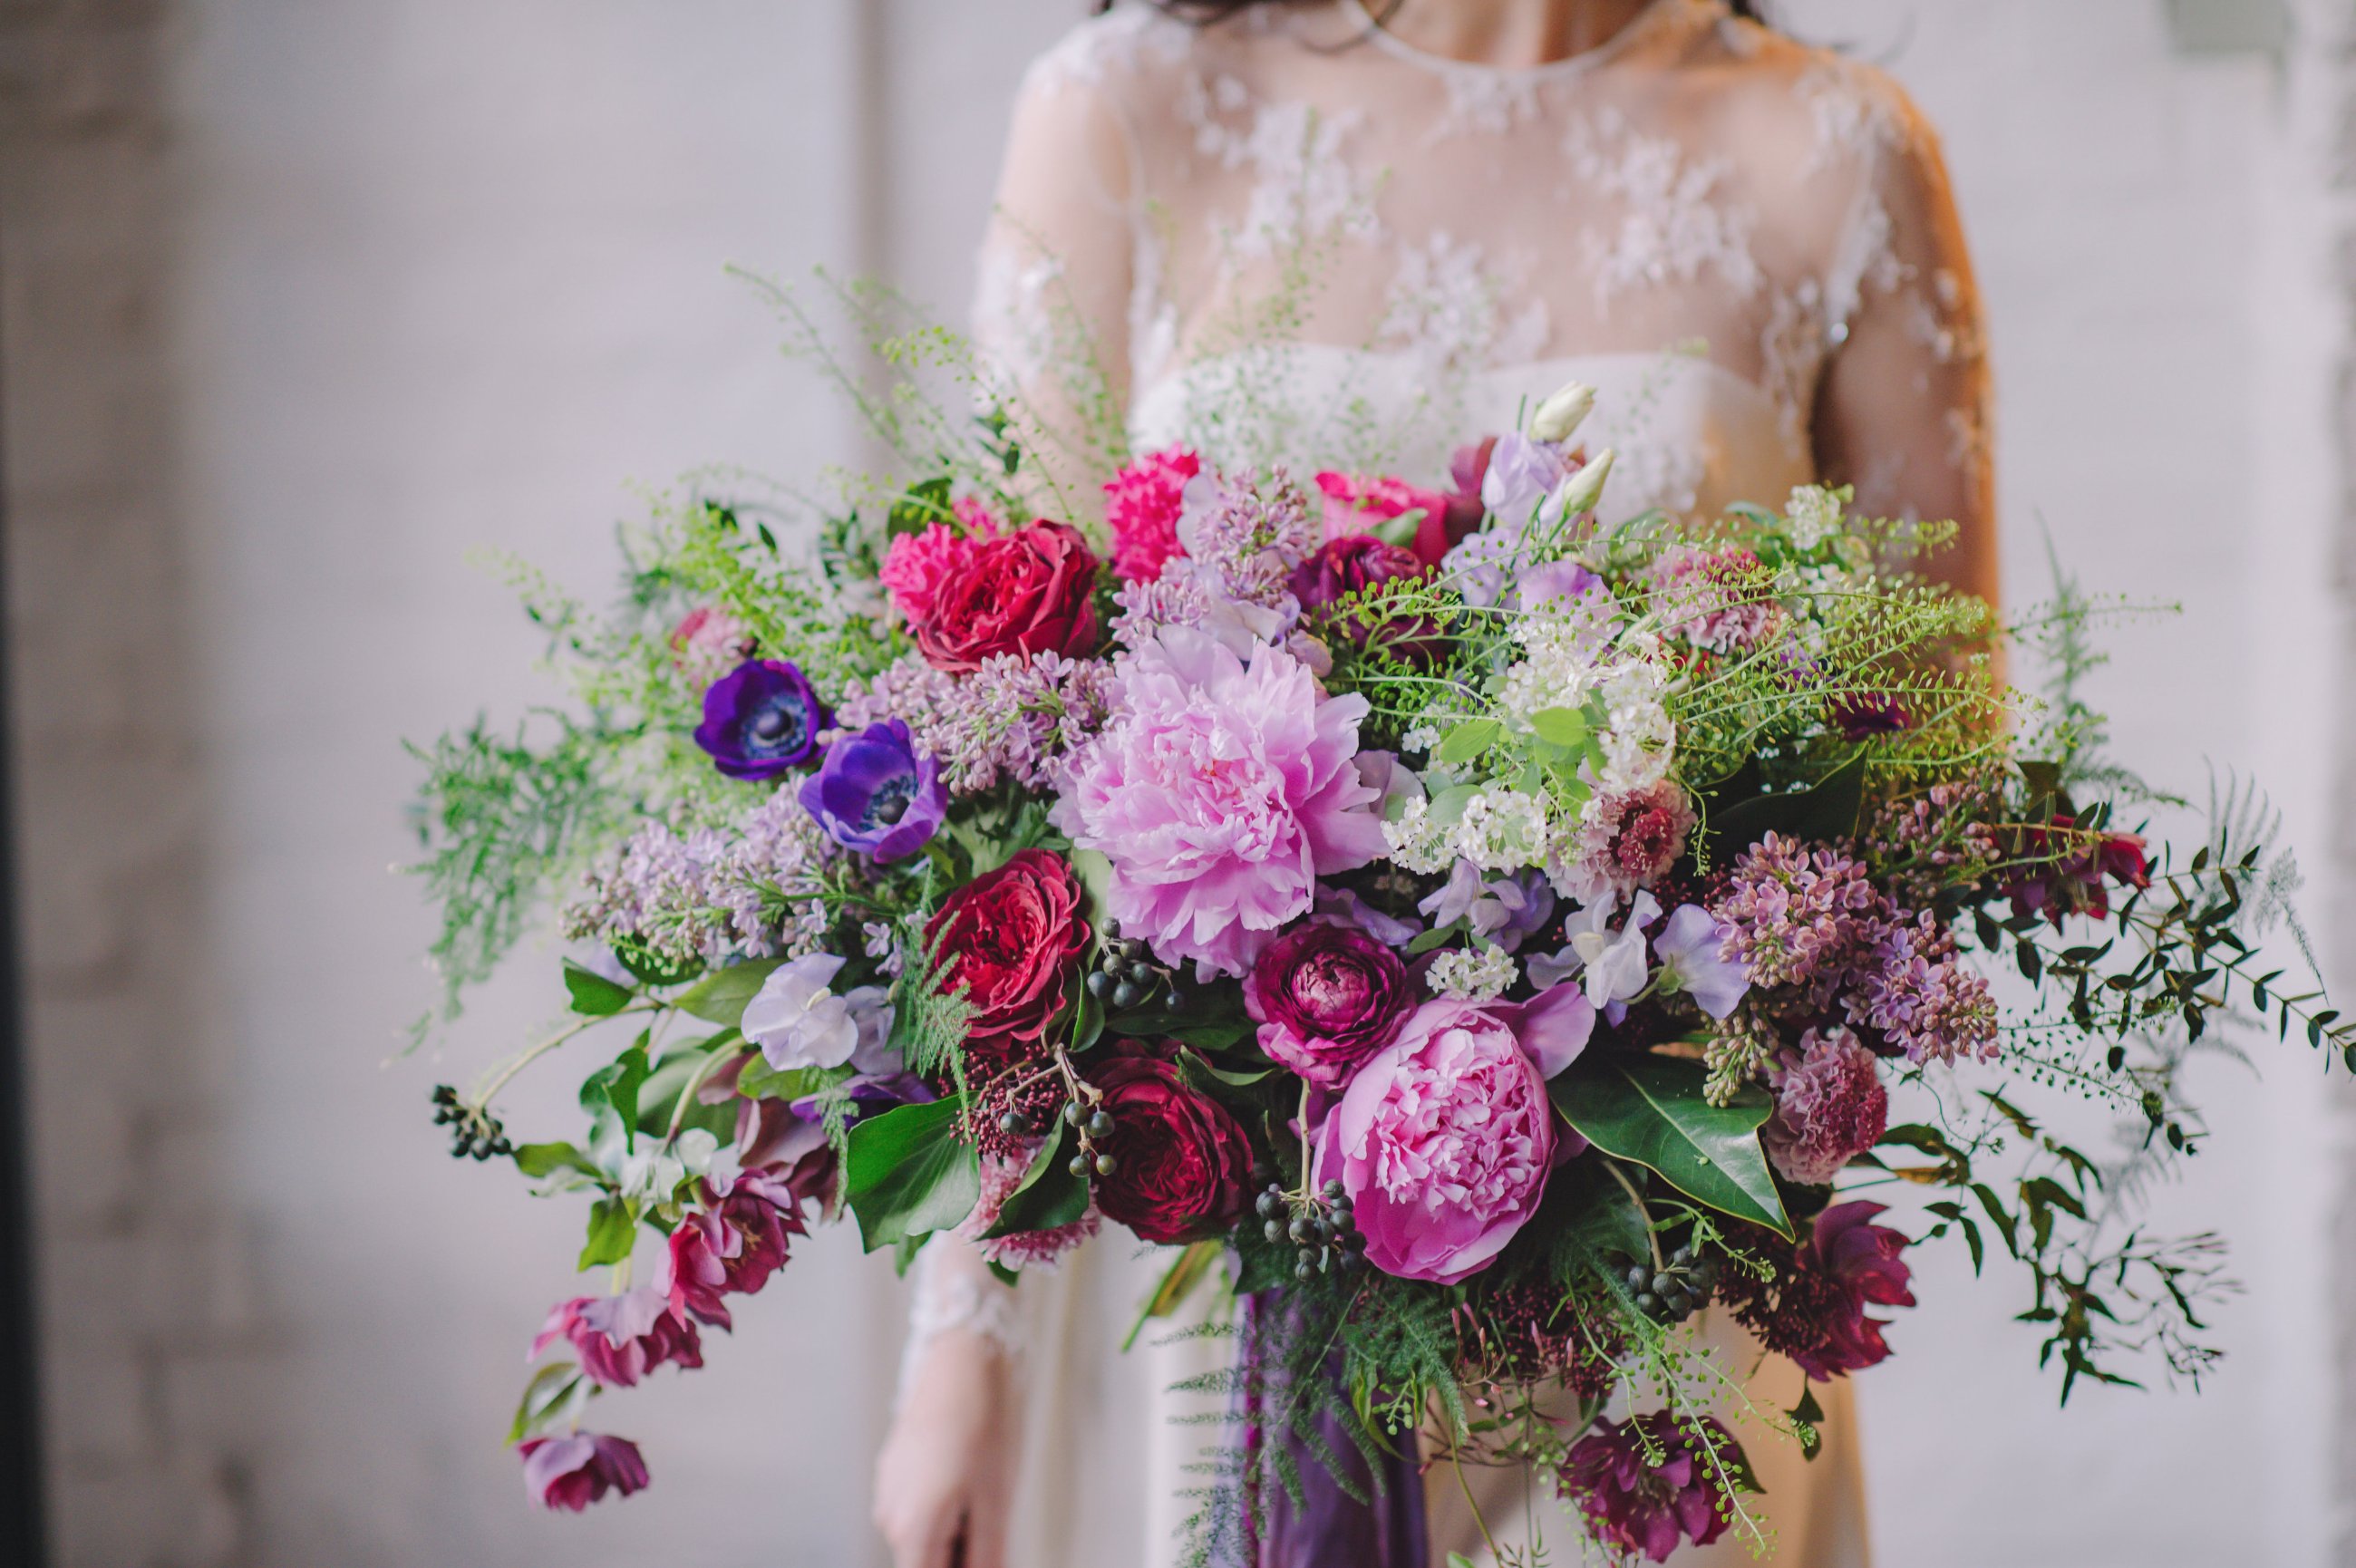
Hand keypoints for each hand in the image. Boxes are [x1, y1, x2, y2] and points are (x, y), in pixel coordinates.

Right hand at [872, 1329, 1013, 1567]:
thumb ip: (986, 1556)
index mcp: (911, 1530)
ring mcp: (887, 1491)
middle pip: (925, 1561)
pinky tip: (968, 1474)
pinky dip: (944, 1505)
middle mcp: (888, 1517)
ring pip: (923, 1534)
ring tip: (983, 1491)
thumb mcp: (995, 1502)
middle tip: (990, 1520)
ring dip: (954, 1529)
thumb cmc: (983, 1429)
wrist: (962, 1363)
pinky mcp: (893, 1470)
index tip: (979, 1553)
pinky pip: (918, 1506)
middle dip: (959, 1554)